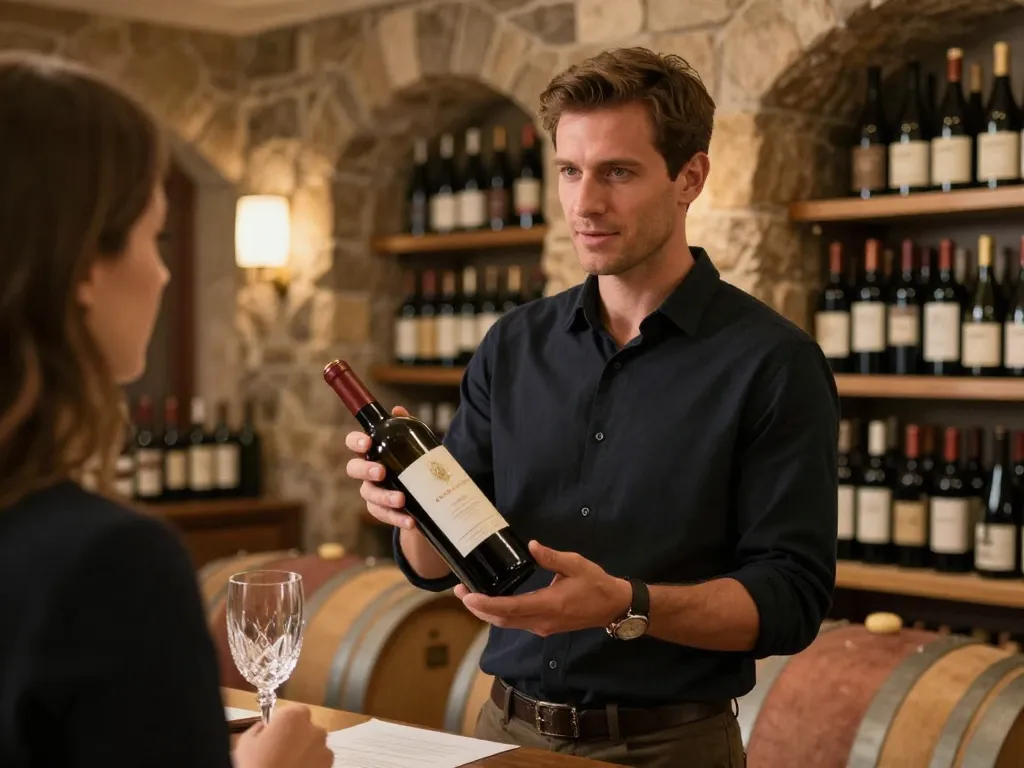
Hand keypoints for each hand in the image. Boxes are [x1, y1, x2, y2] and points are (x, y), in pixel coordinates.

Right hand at [232, 704, 331, 767]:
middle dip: (297, 736)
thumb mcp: (247, 742)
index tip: (276, 732)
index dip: (286, 722)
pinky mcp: (329, 766)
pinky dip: (312, 764)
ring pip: (315, 745)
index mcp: (294, 716)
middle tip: (281, 750)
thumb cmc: (255, 765)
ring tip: (288, 764)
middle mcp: (314, 729)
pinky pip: (320, 761)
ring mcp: (324, 749)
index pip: (296, 711)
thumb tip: (264, 728)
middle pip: (308, 728)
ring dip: (306, 751)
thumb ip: (259, 728)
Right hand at [344, 405, 414, 529]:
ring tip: (401, 499)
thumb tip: (398, 409)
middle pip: (354, 470)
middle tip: (381, 472)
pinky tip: (411, 521)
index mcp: (371, 452)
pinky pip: (383, 515)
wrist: (426, 495)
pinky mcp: (381, 511)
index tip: (368, 442)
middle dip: (365, 470)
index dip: (356, 441)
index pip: (354, 443)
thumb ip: (407, 428)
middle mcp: (367, 472)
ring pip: (369, 495)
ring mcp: (373, 492)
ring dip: (384, 497)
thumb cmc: (413, 463)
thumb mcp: (414, 444)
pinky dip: (397, 518)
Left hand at [454, 541, 632, 636]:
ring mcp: (542, 627)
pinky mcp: (544, 627)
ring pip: (507, 623)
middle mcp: (541, 621)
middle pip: (502, 619)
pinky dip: (499, 614)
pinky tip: (490, 602)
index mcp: (548, 605)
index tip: (467, 596)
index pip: (509, 608)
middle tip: (459, 592)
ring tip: (469, 596)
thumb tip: (531, 546)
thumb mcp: (575, 564)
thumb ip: (551, 557)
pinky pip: (515, 623)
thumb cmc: (595, 584)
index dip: (485, 604)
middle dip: (478, 608)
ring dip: (486, 612)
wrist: (613, 606)